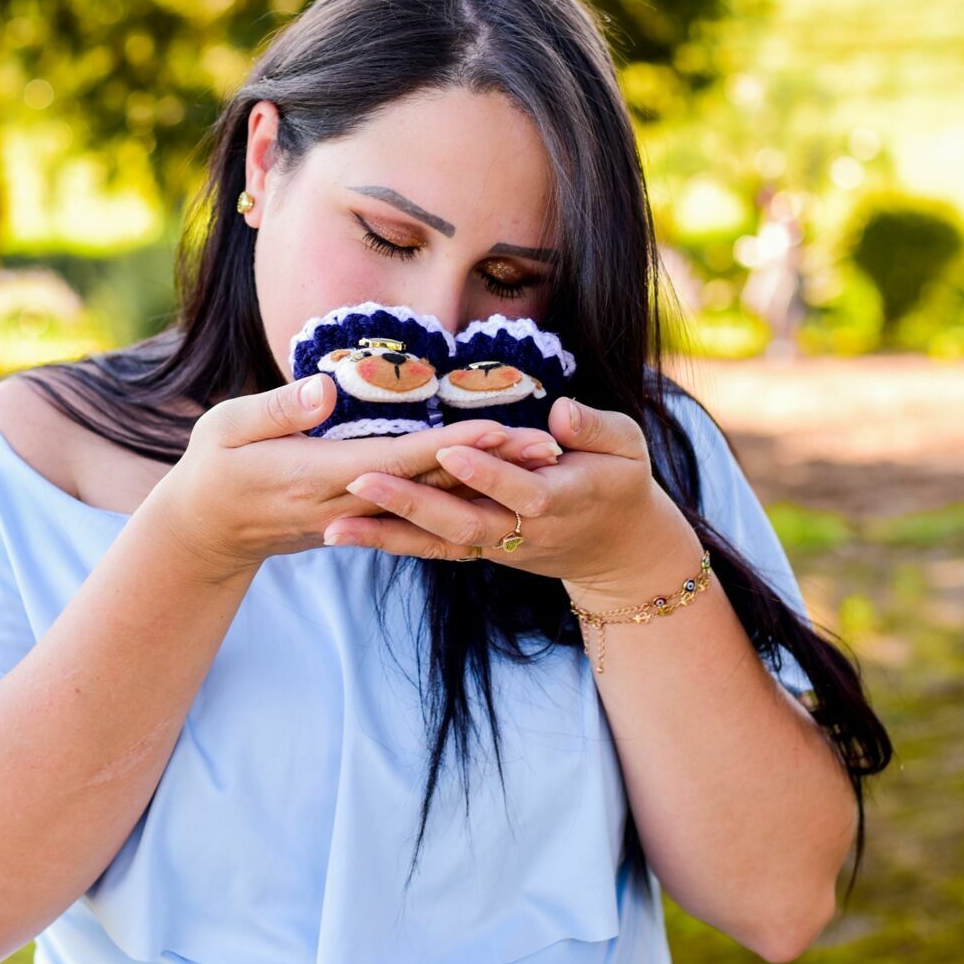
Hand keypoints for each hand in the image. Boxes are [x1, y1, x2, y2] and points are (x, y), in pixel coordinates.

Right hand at [144, 373, 563, 580]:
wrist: (203, 533)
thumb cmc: (212, 467)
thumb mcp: (227, 428)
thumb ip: (278, 409)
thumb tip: (324, 391)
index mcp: (316, 478)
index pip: (397, 463)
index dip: (449, 447)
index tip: (496, 429)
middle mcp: (346, 507)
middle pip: (431, 485)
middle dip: (490, 466)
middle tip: (548, 445)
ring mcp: (355, 520)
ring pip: (433, 503)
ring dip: (488, 485)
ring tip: (542, 463)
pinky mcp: (360, 523)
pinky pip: (419, 513)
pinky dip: (460, 499)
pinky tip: (499, 488)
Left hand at [323, 394, 697, 600]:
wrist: (619, 552)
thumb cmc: (623, 483)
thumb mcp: (629, 446)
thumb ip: (595, 429)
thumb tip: (560, 411)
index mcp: (563, 500)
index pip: (520, 491)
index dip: (485, 474)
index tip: (449, 450)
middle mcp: (523, 531)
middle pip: (464, 524)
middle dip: (412, 505)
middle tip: (362, 482)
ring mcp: (497, 546)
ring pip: (438, 544)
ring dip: (386, 535)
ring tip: (334, 524)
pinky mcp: (478, 550)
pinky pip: (430, 548)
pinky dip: (389, 542)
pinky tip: (344, 532)